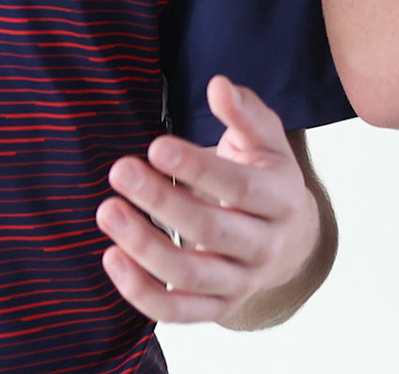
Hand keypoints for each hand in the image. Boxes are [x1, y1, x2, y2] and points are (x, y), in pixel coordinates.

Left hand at [97, 76, 329, 328]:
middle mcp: (265, 247)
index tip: (155, 147)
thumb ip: (243, 111)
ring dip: (143, 246)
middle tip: (119, 171)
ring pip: (190, 275)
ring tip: (107, 211)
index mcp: (281, 199)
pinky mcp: (218, 309)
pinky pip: (176, 312)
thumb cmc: (268, 177)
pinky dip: (141, 292)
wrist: (291, 239)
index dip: (195, 168)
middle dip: (160, 201)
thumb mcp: (266, 138)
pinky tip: (112, 257)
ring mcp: (242, 283)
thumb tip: (218, 85)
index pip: (237, 186)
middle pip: (210, 229)